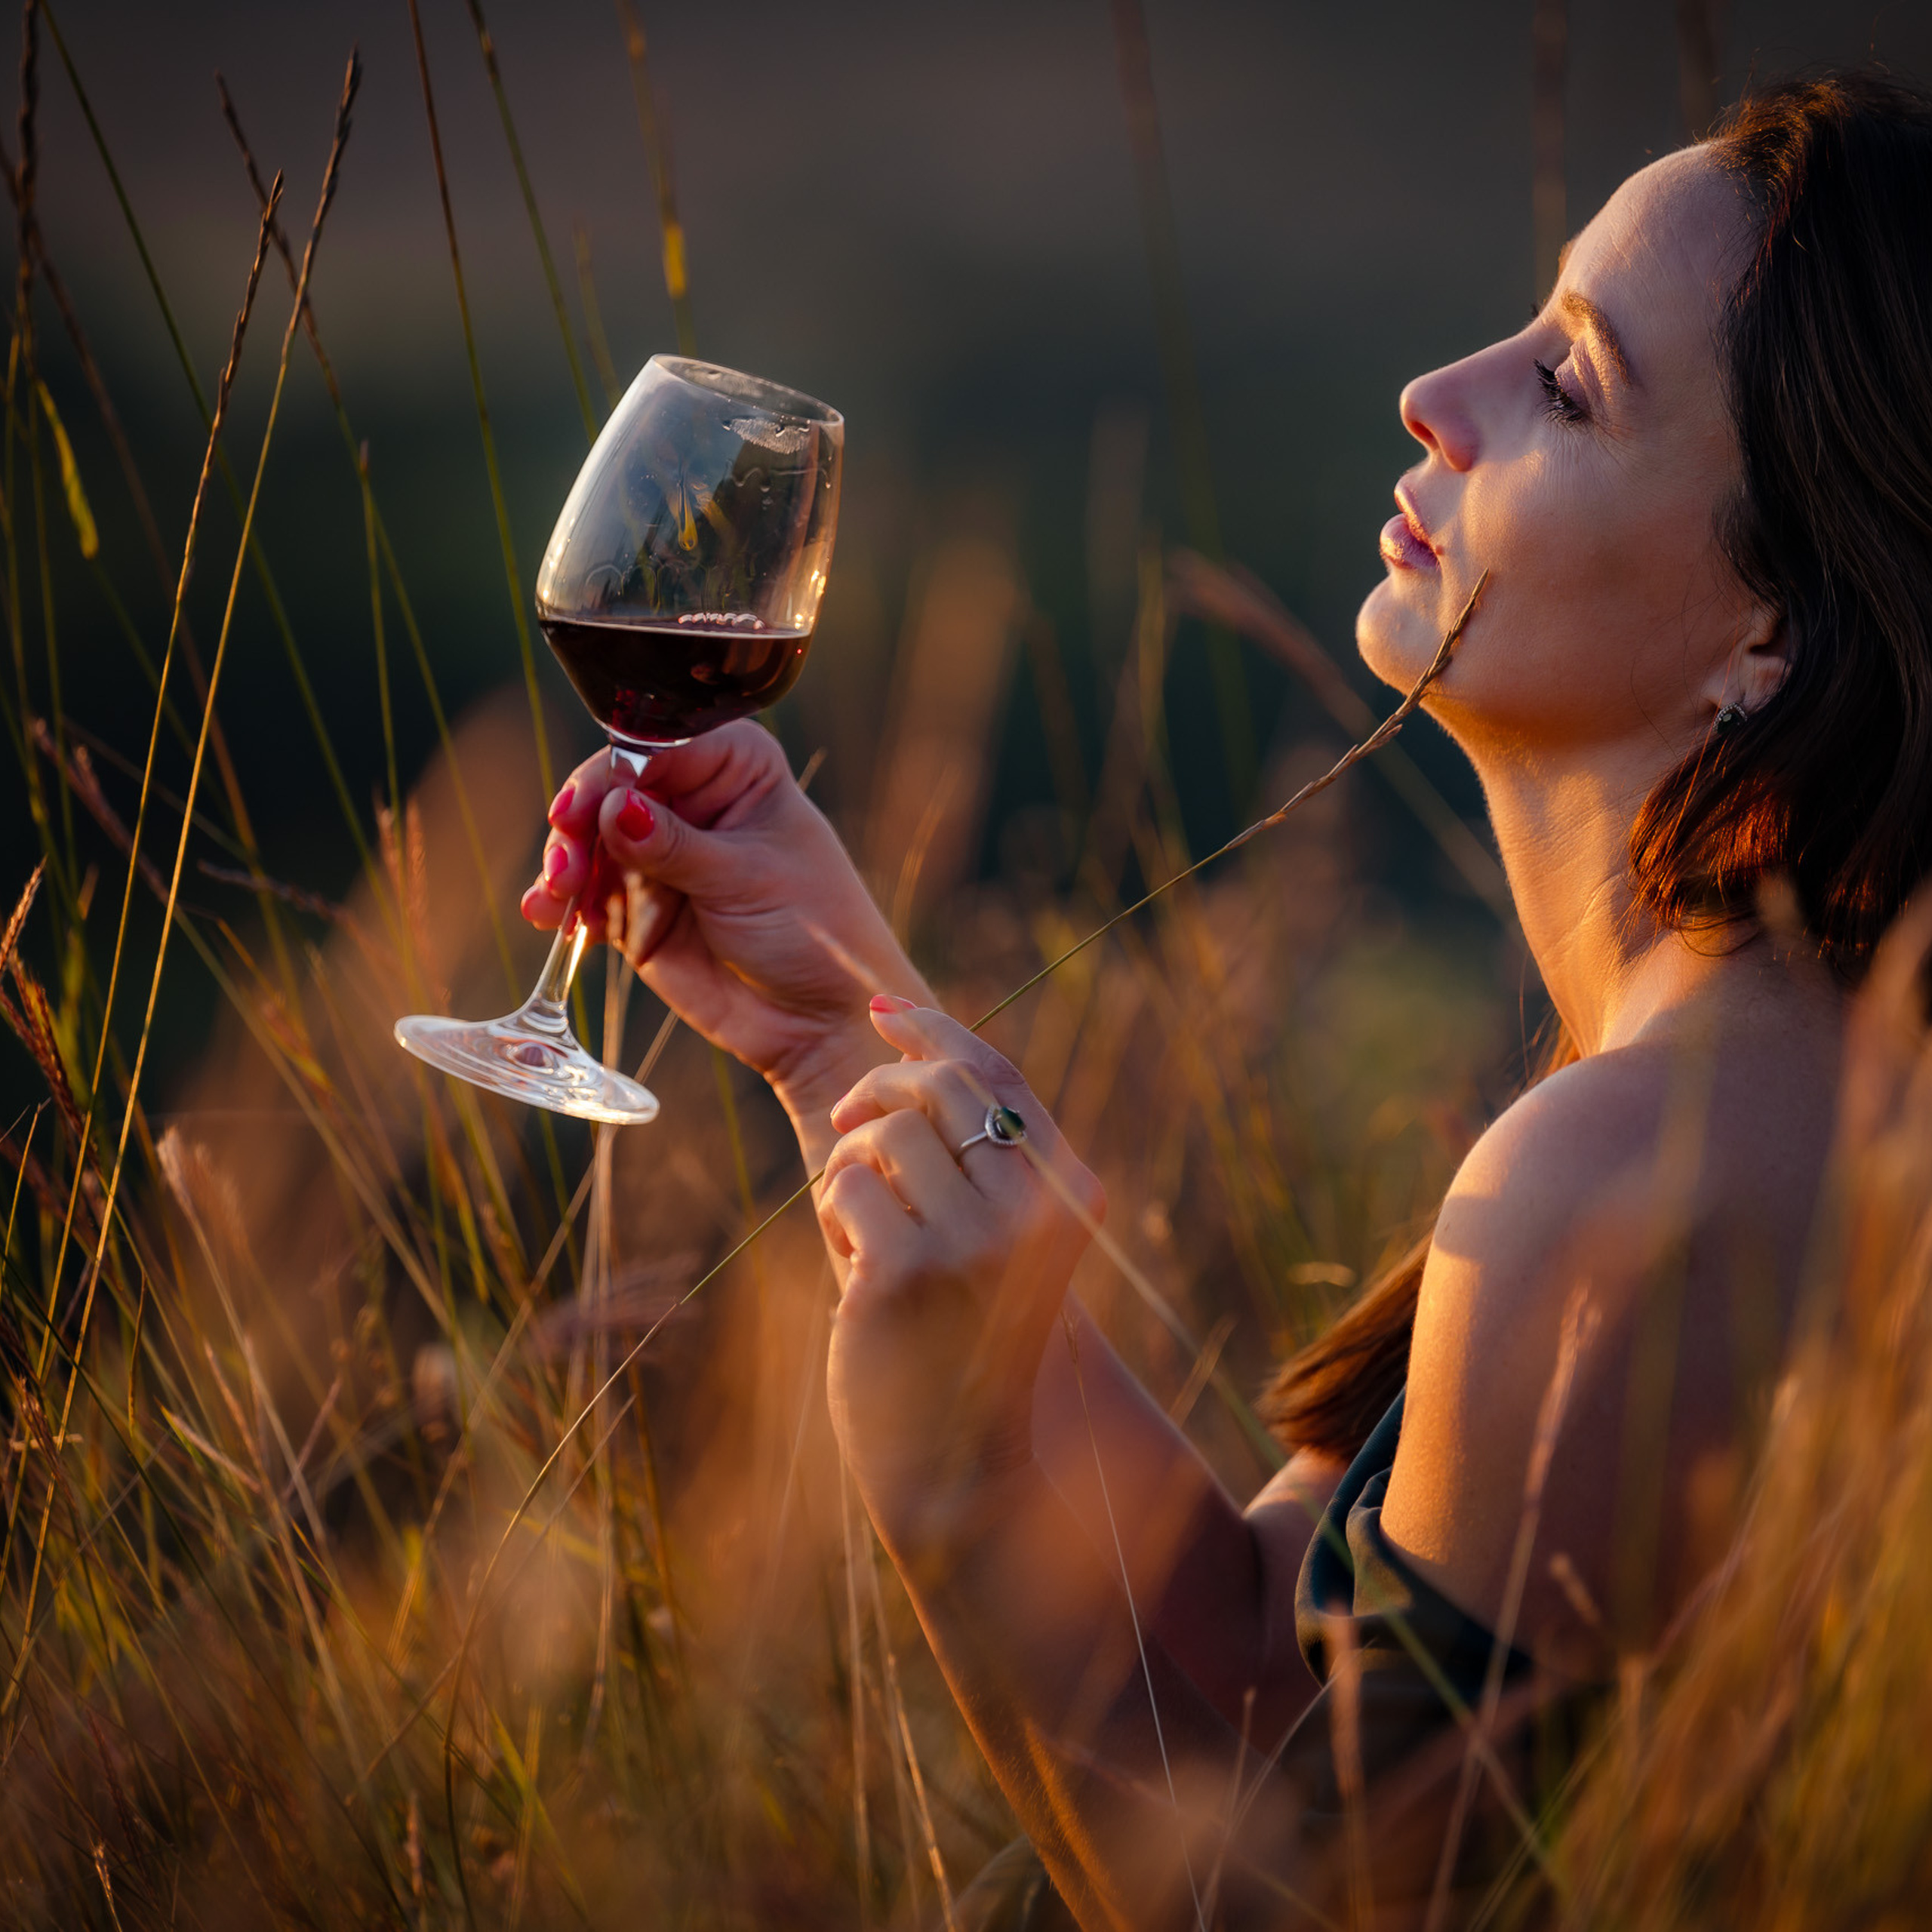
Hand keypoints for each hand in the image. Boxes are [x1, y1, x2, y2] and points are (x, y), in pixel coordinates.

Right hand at [521, 725, 929, 1121]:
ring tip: (553, 903)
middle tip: (563, 872)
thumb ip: (675, 846)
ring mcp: (661, 854)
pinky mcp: (638, 907)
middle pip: (609, 791)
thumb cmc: (814, 933)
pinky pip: (588, 897)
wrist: (820, 1019)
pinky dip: (566, 907)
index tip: (578, 812)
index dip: (610, 776)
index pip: (656, 748)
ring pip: (590, 843)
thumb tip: (614, 807)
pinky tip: (552, 922)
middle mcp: (693, 800)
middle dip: (578, 828)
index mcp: (737, 766)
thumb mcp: (746, 881)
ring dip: (564, 869)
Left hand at [820, 1001, 1105, 1552]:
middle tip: (844, 1122)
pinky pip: (844, 1186)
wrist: (959, 1465)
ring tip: (857, 1220)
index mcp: (1072, 1194)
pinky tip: (851, 1263)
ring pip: (882, 1135)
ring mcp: (972, 1244)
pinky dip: (833, 1211)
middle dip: (877, 1088)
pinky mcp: (903, 1274)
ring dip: (850, 1163)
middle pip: (938, 1088)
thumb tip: (913, 1045)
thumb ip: (978, 1155)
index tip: (883, 1009)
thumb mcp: (997, 1237)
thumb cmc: (967, 1337)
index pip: (999, 1076)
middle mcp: (1036, 1212)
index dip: (936, 1030)